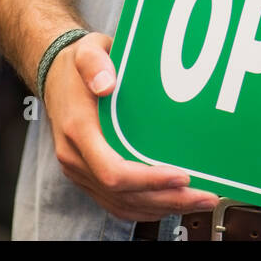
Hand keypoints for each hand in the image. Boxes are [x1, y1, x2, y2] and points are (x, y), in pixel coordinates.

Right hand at [43, 31, 220, 222]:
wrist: (56, 75)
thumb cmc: (77, 65)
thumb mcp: (87, 51)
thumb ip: (94, 64)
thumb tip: (106, 83)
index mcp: (78, 131)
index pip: (113, 171)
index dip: (149, 180)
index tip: (181, 175)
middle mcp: (77, 158)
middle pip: (124, 195)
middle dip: (167, 199)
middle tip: (204, 196)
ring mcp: (81, 171)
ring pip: (122, 204)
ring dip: (162, 207)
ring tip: (198, 201)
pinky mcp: (88, 176)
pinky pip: (116, 203)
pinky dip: (145, 208)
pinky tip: (171, 203)